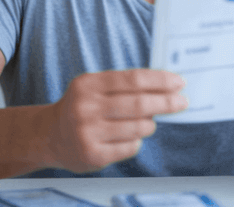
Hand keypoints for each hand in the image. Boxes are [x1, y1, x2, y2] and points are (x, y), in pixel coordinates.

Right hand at [45, 69, 187, 172]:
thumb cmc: (82, 107)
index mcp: (87, 84)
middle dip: (166, 102)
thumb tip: (166, 85)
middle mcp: (85, 108)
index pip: (132, 79)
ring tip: (148, 122)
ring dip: (150, 124)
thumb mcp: (94, 87)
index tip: (179, 82)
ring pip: (138, 128)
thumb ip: (124, 85)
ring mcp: (88, 133)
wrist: (51, 136)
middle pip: (138, 104)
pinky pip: (131, 147)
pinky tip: (130, 137)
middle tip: (182, 101)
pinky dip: (137, 141)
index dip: (159, 81)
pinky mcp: (93, 155)